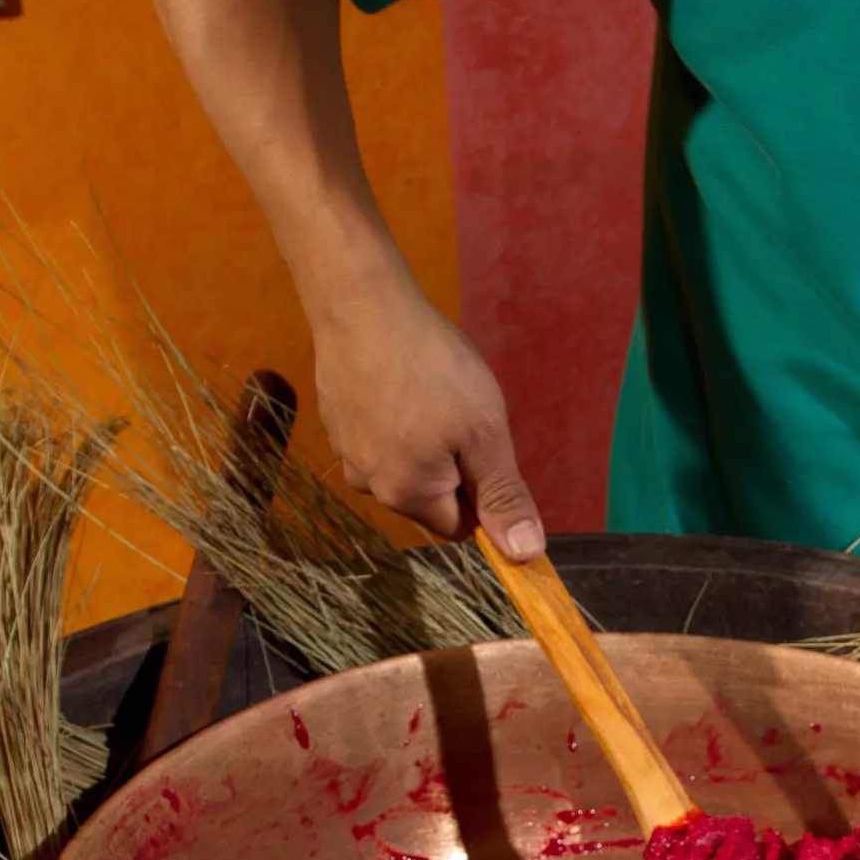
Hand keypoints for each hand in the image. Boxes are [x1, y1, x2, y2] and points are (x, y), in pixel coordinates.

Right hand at [311, 276, 545, 558]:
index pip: (460, 526)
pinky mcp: (335, 419)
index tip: (484, 448)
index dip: (481, 494)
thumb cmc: (430, 368)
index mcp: (407, 496)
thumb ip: (503, 496)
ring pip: (403, 464)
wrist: (360, 303)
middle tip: (456, 412)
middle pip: (429, 496)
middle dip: (451, 464)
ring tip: (426, 390)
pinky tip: (399, 379)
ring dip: (421, 439)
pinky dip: (393, 416)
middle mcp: (369, 486)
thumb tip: (524, 556)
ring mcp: (346, 451)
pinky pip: (378, 435)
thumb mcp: (484, 434)